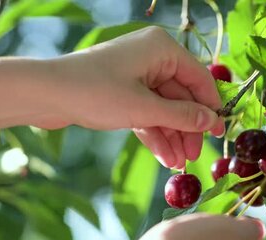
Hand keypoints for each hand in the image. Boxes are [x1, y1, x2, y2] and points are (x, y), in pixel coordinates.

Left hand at [48, 26, 224, 168]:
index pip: (199, 79)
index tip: (220, 134)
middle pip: (182, 97)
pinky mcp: (123, 92)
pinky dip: (155, 134)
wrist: (45, 94)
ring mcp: (137, 75)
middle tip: (194, 158)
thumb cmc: (95, 92)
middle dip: (187, 129)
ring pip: (165, 109)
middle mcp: (152, 58)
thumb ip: (182, 116)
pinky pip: (148, 114)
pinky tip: (164, 158)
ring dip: (172, 137)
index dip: (211, 108)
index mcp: (162, 49)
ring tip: (178, 165)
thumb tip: (212, 122)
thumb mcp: (144, 108)